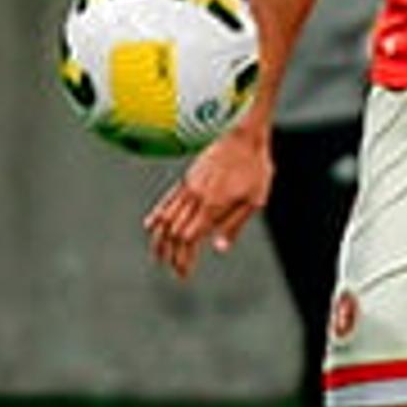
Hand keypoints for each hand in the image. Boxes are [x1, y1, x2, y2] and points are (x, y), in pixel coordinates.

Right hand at [145, 122, 272, 278]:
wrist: (244, 133)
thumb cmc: (255, 166)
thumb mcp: (255, 200)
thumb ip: (235, 225)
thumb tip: (219, 249)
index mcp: (212, 205)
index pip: (189, 239)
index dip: (183, 259)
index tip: (183, 274)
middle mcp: (195, 197)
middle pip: (175, 232)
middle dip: (172, 255)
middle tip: (174, 271)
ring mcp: (188, 186)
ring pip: (166, 217)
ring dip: (160, 240)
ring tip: (157, 256)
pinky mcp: (188, 177)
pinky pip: (167, 199)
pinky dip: (157, 214)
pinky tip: (151, 225)